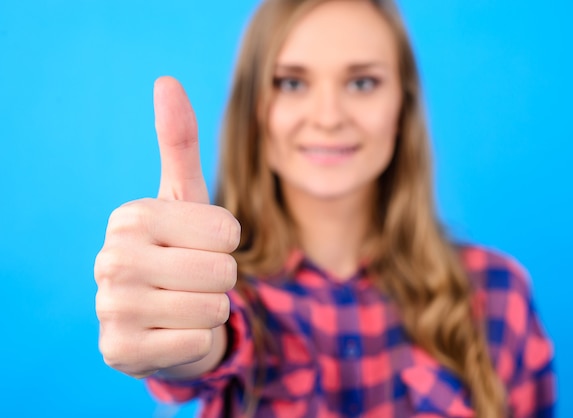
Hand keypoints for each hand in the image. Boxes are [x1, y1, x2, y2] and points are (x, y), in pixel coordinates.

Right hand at [94, 76, 239, 378]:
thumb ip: (178, 142)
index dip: (226, 243)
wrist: (161, 316)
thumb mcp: (184, 199)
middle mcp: (111, 260)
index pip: (226, 231)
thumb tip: (166, 80)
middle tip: (192, 279)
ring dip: (209, 310)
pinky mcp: (119, 351)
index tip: (199, 246)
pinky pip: (195, 343)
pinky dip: (195, 340)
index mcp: (130, 217)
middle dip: (221, 279)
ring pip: (212, 308)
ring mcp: (110, 308)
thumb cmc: (180, 250)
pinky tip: (170, 332)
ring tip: (183, 304)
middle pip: (222, 271)